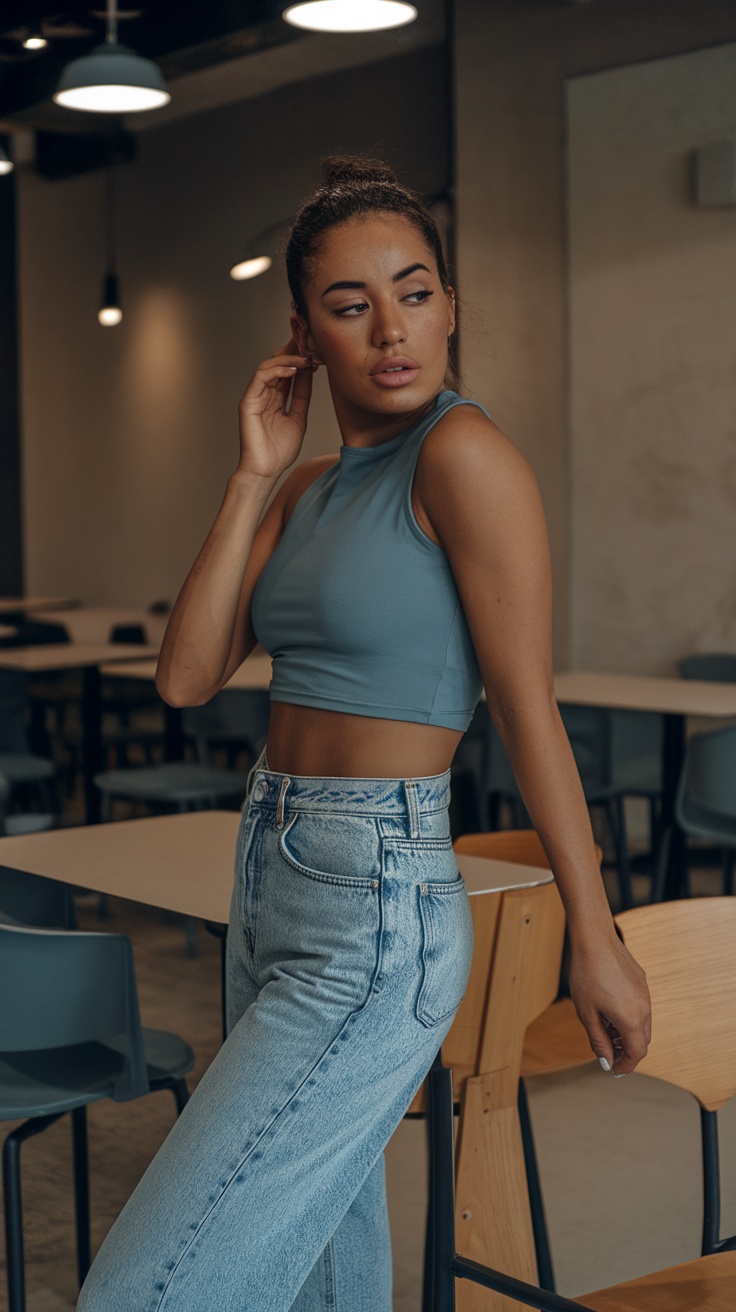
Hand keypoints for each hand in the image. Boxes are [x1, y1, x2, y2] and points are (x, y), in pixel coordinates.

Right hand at [236, 336, 319, 480]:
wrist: (266, 470)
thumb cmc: (280, 450)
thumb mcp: (298, 416)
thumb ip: (301, 394)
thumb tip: (309, 371)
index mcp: (275, 396)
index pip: (287, 370)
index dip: (300, 357)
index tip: (317, 350)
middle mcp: (264, 393)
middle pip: (277, 363)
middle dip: (294, 351)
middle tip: (311, 342)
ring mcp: (255, 396)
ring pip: (268, 366)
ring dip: (288, 358)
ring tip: (306, 357)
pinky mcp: (248, 401)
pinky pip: (260, 377)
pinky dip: (277, 369)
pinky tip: (294, 369)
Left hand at [568, 931, 650, 1075]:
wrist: (594, 940)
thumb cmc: (587, 975)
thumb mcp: (587, 1014)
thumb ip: (599, 1041)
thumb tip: (606, 1061)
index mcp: (631, 1019)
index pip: (637, 1053)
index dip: (626, 1065)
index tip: (614, 1070)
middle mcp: (644, 1008)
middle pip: (642, 1041)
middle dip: (627, 1050)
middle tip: (607, 1051)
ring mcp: (645, 994)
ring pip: (642, 1024)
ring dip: (628, 1033)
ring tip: (605, 1029)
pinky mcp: (642, 982)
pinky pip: (641, 1007)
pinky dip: (630, 1017)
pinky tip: (609, 1010)